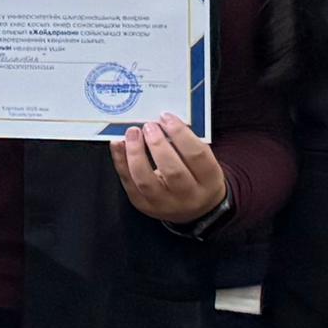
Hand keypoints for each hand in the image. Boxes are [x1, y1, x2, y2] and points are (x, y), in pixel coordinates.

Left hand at [112, 115, 231, 222]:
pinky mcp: (144, 205)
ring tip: (133, 133)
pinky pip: (129, 183)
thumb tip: (163, 121)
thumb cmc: (198, 178)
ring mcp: (164, 204)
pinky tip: (118, 144)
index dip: (180, 133)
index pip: (197, 155)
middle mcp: (188, 196)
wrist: (195, 210)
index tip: (166, 117)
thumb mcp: (204, 163)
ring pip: (146, 180)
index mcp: (209, 181)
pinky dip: (121, 162)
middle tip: (149, 126)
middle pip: (172, 171)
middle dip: (157, 144)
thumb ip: (188, 144)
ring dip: (136, 153)